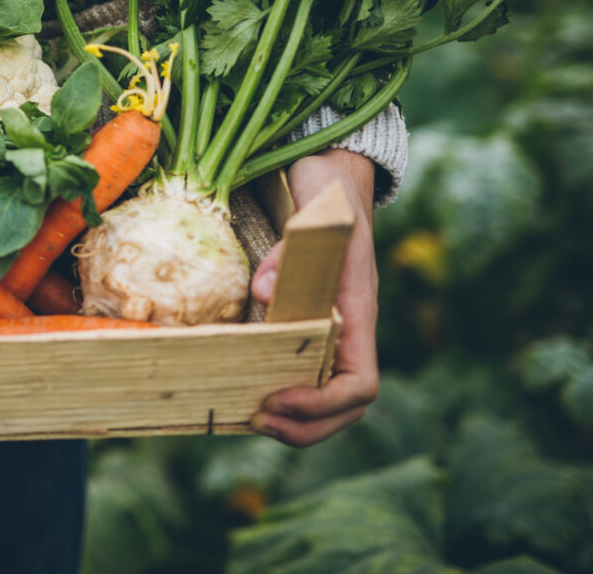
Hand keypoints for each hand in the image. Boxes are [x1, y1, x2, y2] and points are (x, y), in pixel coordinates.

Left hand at [247, 149, 379, 446]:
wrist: (332, 175)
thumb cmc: (331, 194)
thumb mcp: (319, 213)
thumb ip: (296, 250)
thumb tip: (263, 293)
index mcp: (358, 313)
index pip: (360, 382)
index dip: (323, 404)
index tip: (278, 399)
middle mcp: (346, 329)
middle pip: (344, 406)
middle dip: (305, 426)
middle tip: (256, 420)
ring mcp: (327, 328)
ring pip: (323, 396)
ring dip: (292, 419)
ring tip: (249, 417)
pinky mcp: (302, 320)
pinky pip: (298, 370)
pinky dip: (276, 391)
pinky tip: (240, 390)